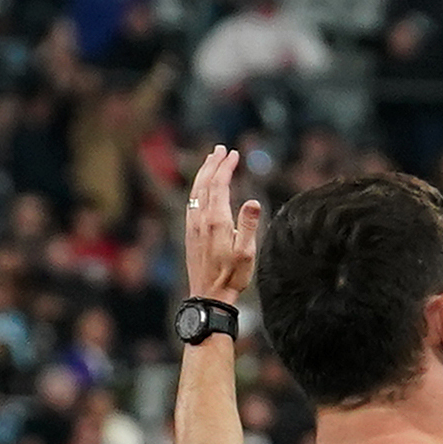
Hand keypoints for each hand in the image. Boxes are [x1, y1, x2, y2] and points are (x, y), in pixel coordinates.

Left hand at [185, 145, 260, 301]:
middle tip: (220, 149)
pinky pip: (192, 201)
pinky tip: (201, 186)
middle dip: (212, 163)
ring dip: (203, 173)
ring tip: (211, 160)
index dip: (226, 168)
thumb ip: (248, 225)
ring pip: (196, 190)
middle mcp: (201, 218)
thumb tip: (253, 201)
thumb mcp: (246, 253)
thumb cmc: (232, 277)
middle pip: (205, 183)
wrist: (208, 295)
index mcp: (217, 221)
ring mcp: (193, 224)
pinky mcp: (190, 231)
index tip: (233, 154)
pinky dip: (197, 187)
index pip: (219, 185)